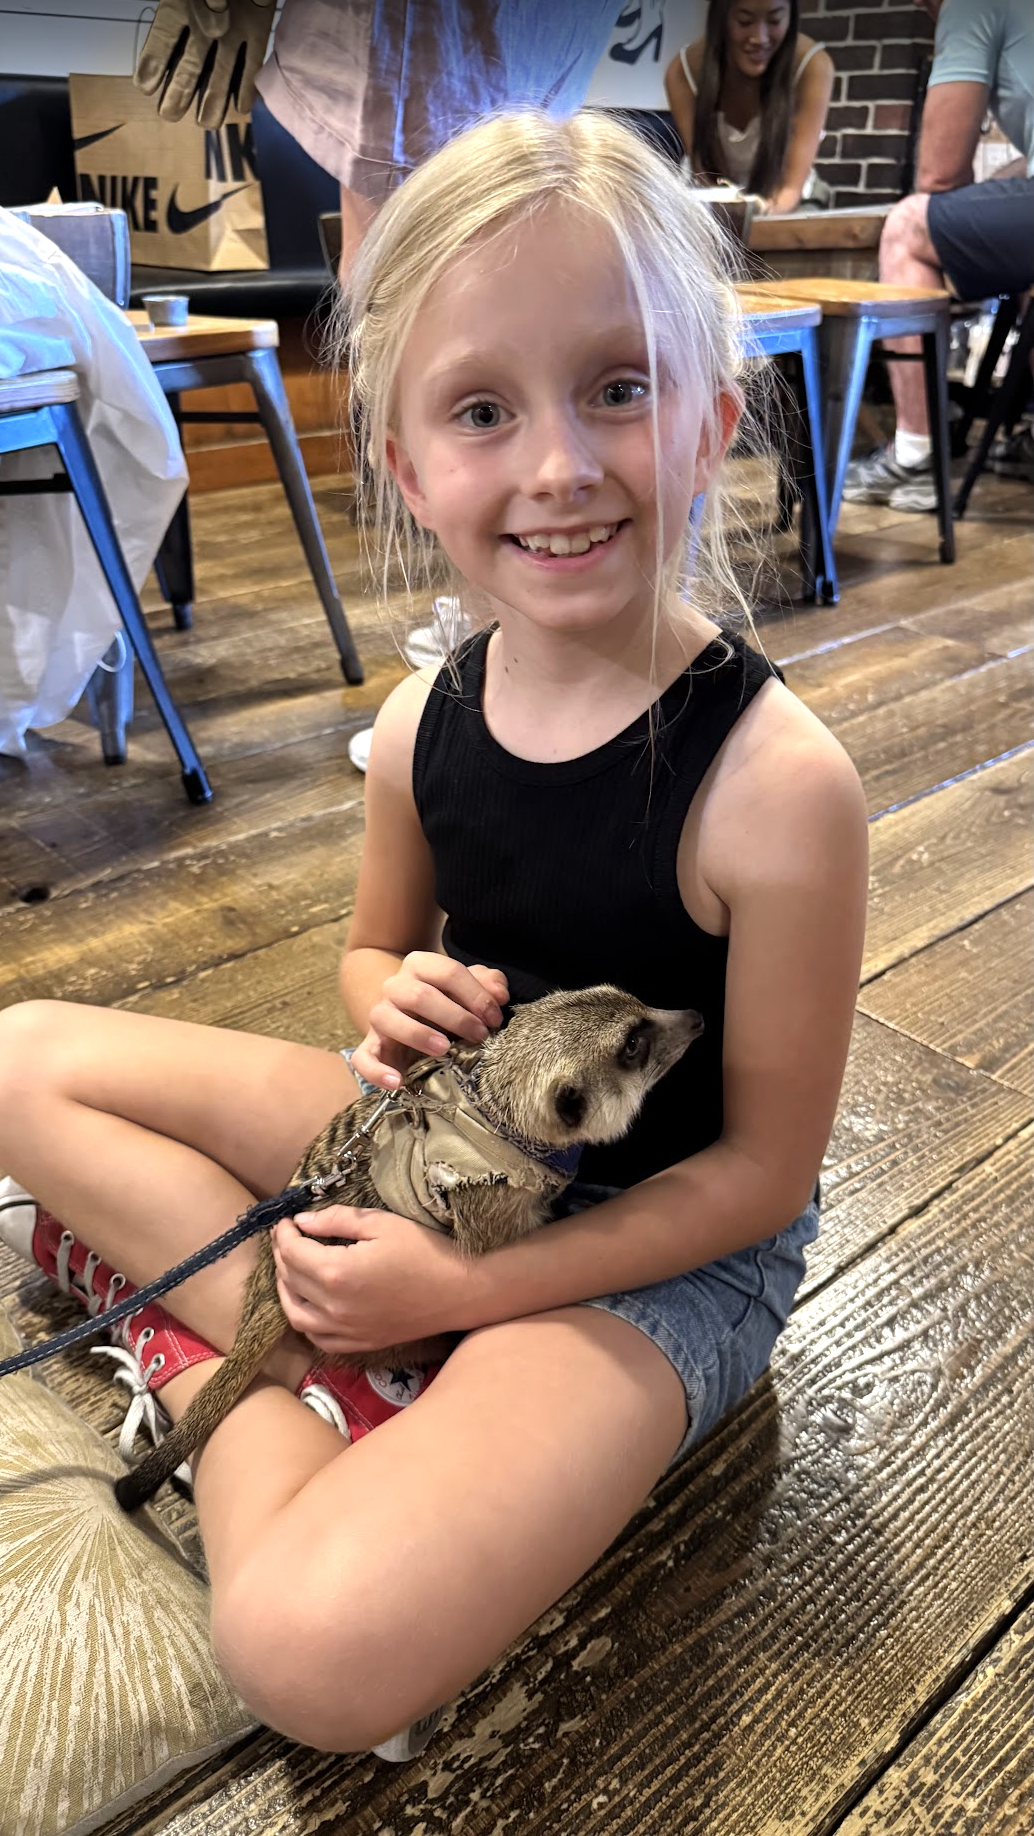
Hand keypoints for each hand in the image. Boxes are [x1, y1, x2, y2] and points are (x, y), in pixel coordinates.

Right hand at [135, 0, 273, 123]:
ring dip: (214, 98)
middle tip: (169, 115)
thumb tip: (217, 23)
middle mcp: (204, 25)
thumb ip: (206, 0)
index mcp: (180, 7)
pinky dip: (247, 84)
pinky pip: (252, 62)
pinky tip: (243, 107)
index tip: (144, 85)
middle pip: (190, 64)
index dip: (153, 61)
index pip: (163, 38)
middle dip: (179, 91)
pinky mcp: (257, 34)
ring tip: (207, 123)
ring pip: (220, 70)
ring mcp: (231, 31)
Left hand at [271, 1205, 475, 1355]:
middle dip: (283, 1256)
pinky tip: (309, 1305)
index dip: (284, 1234)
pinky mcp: (359, 1343)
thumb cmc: (424, 1251)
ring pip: (296, 1315)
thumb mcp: (381, 1224)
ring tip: (290, 1270)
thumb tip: (302, 1222)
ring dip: (286, 1290)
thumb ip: (336, 1220)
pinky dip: (305, 1321)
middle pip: (290, 1281)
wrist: (460, 1291)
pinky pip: (318, 1339)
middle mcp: (334, 1308)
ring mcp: (346, 1331)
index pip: (293, 1252)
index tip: (287, 1222)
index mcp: (338, 1274)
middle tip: (289, 1238)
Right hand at [352, 956, 508, 1089]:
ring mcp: (380, 1016)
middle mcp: (395, 986)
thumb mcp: (468, 989)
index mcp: (420, 966)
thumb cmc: (446, 1002)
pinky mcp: (371, 1046)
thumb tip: (499, 994)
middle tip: (479, 1035)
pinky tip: (397, 1082)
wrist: (409, 1016)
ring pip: (387, 1019)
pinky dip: (377, 1071)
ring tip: (444, 1049)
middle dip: (455, 1016)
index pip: (448, 971)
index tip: (494, 1018)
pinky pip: (363, 1058)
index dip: (475, 995)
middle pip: (419, 995)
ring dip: (418, 1034)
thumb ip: (487, 984)